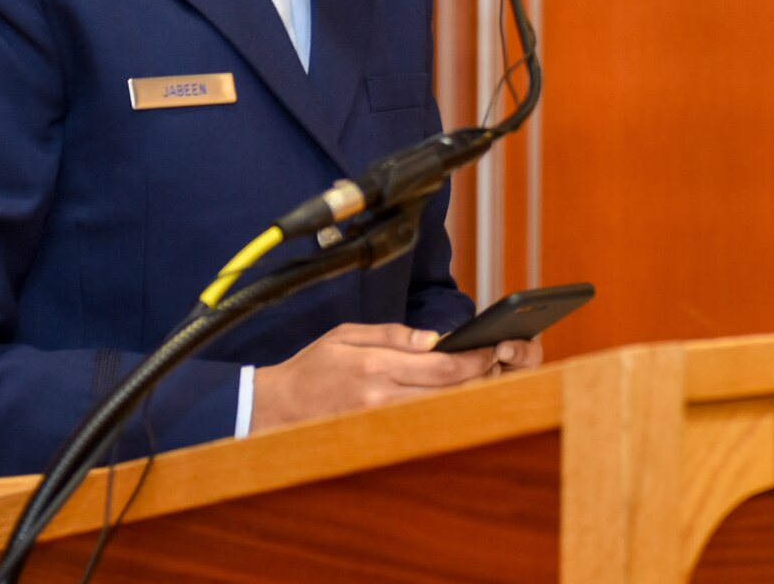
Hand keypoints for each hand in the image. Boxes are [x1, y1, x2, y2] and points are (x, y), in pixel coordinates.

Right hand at [250, 322, 536, 432]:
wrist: (276, 410)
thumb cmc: (313, 367)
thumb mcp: (347, 335)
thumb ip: (393, 335)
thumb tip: (436, 339)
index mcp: (376, 368)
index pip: (443, 367)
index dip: (476, 359)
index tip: (493, 347)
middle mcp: (382, 399)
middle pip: (450, 392)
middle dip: (481, 377)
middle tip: (497, 362)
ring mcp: (382, 424)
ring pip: (442, 412)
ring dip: (468, 396)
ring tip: (483, 379)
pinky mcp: (379, 438)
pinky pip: (424, 426)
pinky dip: (445, 413)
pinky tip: (456, 400)